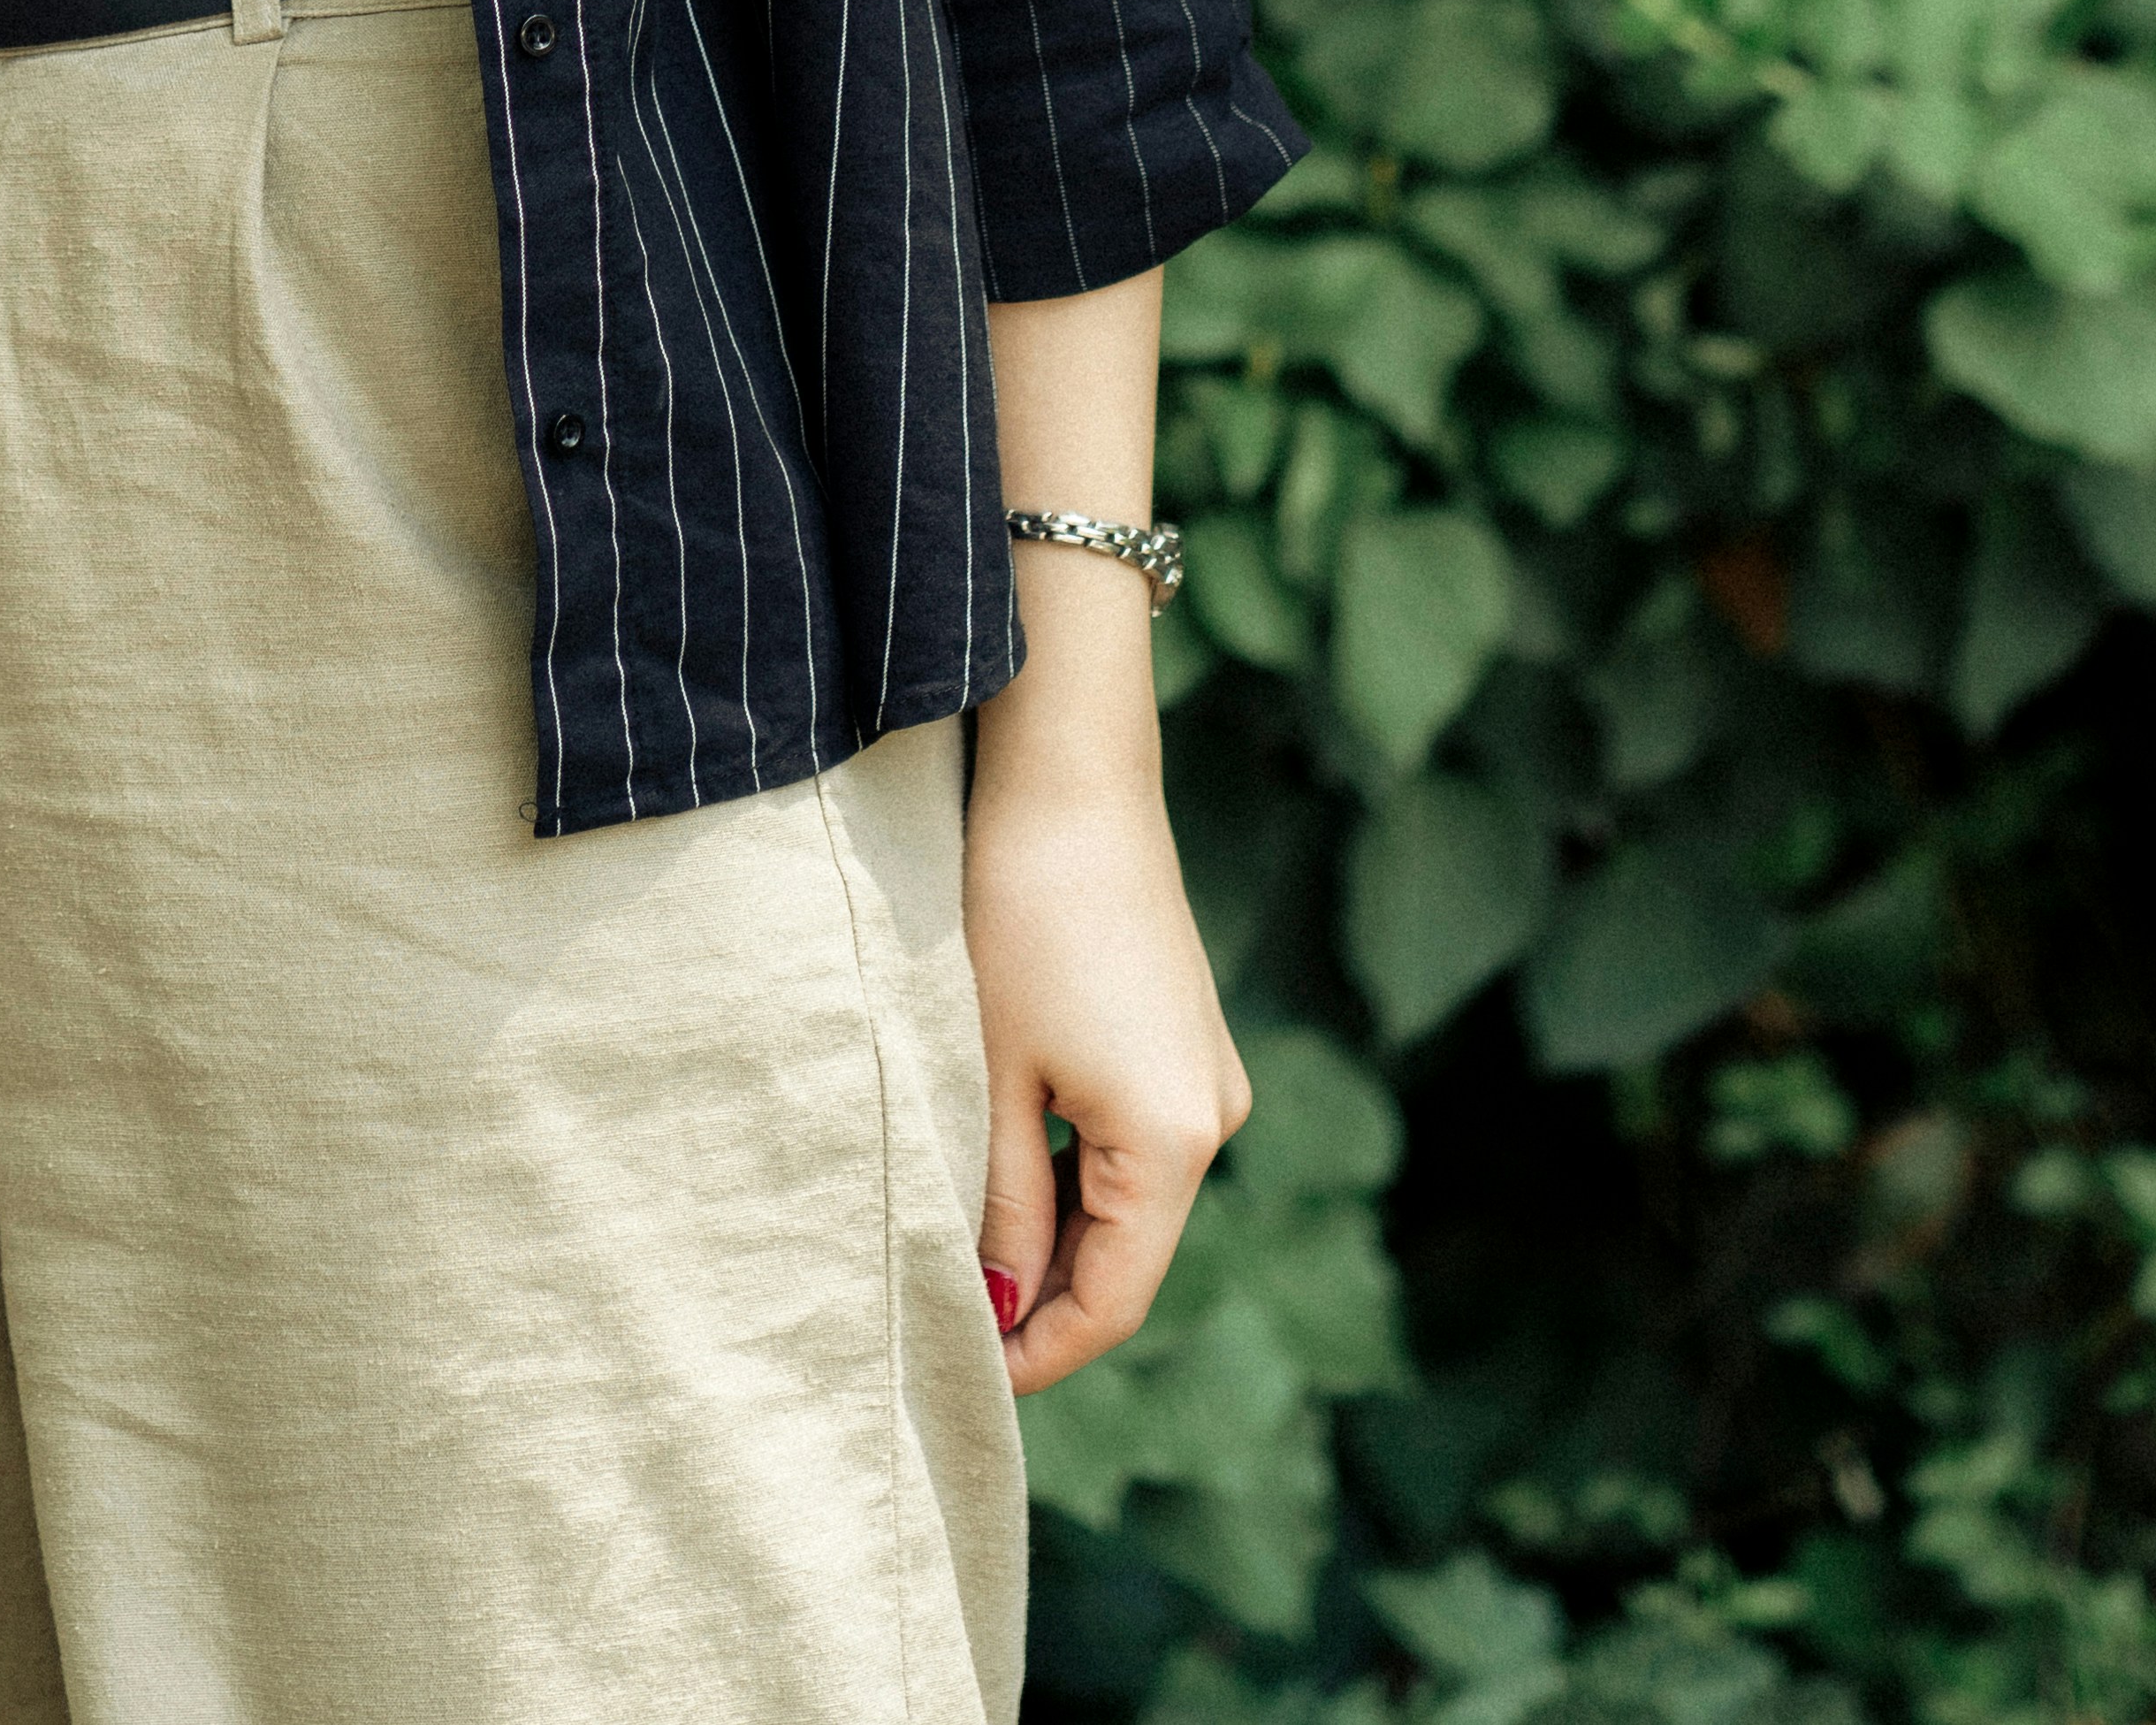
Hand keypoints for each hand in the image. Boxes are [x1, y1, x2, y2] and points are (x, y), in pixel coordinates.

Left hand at [962, 623, 1252, 1397]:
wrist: (1072, 778)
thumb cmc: (1022, 917)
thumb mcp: (995, 1075)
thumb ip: (1000, 1204)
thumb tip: (995, 1304)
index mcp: (1173, 1143)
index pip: (1110, 1302)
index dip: (1038, 1352)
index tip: (960, 1377)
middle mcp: (1211, 1118)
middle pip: (1125, 1257)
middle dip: (1039, 1297)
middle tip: (943, 1320)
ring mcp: (1203, 1075)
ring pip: (1125, 1201)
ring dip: (1051, 1234)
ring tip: (961, 1248)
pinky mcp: (1182, 1037)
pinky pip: (1131, 1144)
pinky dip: (1072, 1174)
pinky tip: (1005, 1169)